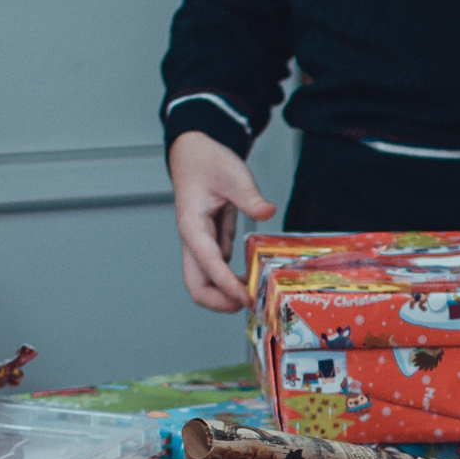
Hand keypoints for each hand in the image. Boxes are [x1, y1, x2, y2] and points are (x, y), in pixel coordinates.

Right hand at [170, 131, 276, 311]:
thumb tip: (267, 212)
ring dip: (227, 295)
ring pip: (206, 283)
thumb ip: (249, 196)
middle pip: (197, 286)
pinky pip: (218, 272)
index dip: (227, 286)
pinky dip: (233, 282)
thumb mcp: (233, 175)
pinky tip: (255, 281)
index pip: (208, 265)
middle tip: (250, 304)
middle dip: (220, 302)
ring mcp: (201, 246)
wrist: (195, 154)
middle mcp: (193, 241)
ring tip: (257, 296)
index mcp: (192, 226)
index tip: (248, 298)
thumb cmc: (208, 163)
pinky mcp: (211, 245)